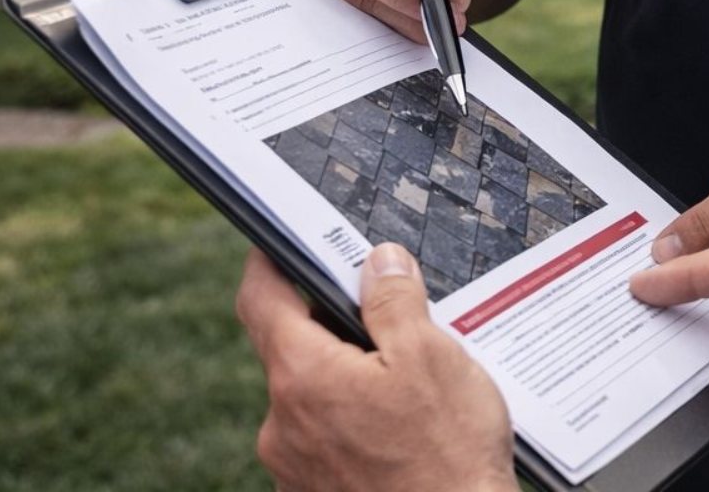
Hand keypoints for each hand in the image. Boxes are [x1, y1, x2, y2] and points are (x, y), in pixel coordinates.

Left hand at [235, 244, 515, 491]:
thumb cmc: (448, 455)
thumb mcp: (431, 356)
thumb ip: (395, 302)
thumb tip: (377, 261)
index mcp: (303, 376)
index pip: (260, 300)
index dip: (267, 263)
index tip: (277, 243)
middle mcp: (283, 424)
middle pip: (292, 350)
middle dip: (334, 329)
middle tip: (389, 320)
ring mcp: (294, 466)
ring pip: (312, 398)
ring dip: (348, 380)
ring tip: (410, 388)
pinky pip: (324, 439)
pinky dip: (354, 422)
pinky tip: (402, 430)